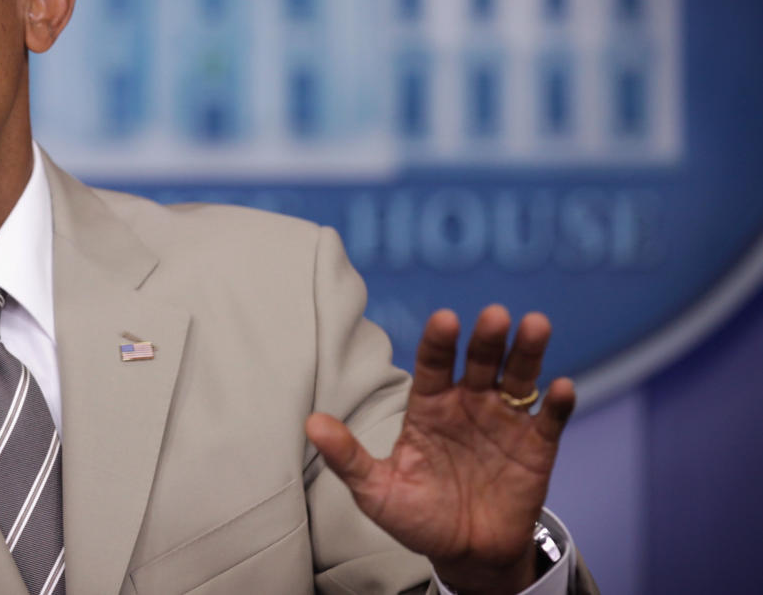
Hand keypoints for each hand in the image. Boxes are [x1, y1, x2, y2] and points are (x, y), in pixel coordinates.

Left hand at [305, 306, 575, 594]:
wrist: (465, 554)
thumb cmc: (417, 516)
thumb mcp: (377, 490)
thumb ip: (348, 457)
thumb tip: (311, 423)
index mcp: (429, 405)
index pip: (432, 364)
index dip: (438, 342)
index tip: (444, 320)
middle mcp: (468, 403)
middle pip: (479, 361)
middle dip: (486, 338)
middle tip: (493, 316)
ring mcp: (504, 422)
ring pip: (518, 378)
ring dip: (527, 352)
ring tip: (535, 325)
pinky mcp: (536, 447)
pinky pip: (548, 420)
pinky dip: (556, 403)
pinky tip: (559, 387)